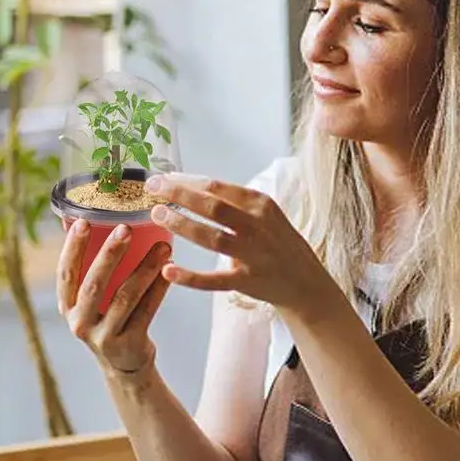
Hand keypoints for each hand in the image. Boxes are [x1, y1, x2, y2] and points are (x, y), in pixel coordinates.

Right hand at [57, 219, 171, 374]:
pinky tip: (170, 270)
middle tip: (126, 229)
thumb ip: (92, 268)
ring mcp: (104, 337)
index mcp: (67, 306)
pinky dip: (159, 288)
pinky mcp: (129, 345)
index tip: (83, 222)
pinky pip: (147, 311)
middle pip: (93, 285)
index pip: (65, 274)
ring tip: (163, 247)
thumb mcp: (93, 300)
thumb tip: (91, 218)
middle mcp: (79, 323)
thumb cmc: (110, 318)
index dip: (72, 248)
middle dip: (109, 255)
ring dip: (145, 269)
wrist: (126, 365)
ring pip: (125, 297)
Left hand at [143, 173, 332, 310]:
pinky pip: (214, 280)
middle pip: (213, 206)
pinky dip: (190, 277)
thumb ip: (232, 202)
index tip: (163, 177)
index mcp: (260, 204)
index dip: (186, 180)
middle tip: (152, 188)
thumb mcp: (264, 214)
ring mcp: (253, 255)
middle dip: (179, 195)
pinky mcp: (247, 282)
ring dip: (182, 225)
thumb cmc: (278, 243)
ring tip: (158, 215)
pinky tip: (169, 271)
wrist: (306, 283)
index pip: (217, 186)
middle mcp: (258, 226)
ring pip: (212, 238)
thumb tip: (189, 185)